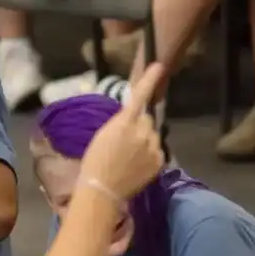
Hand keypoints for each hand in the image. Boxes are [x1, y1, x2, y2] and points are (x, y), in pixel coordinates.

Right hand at [77, 54, 166, 198]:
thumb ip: (120, 124)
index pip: (139, 97)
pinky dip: (150, 154)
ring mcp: (153, 147)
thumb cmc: (94, 162)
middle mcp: (142, 132)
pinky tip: (137, 165)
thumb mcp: (102, 136)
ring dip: (145, 140)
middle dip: (140, 125)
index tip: (159, 65)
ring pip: (153, 135)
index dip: (149, 80)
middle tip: (126, 140)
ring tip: (130, 156)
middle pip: (147, 119)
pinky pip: (157, 150)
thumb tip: (132, 118)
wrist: (102, 190)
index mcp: (124, 123)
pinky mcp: (159, 161)